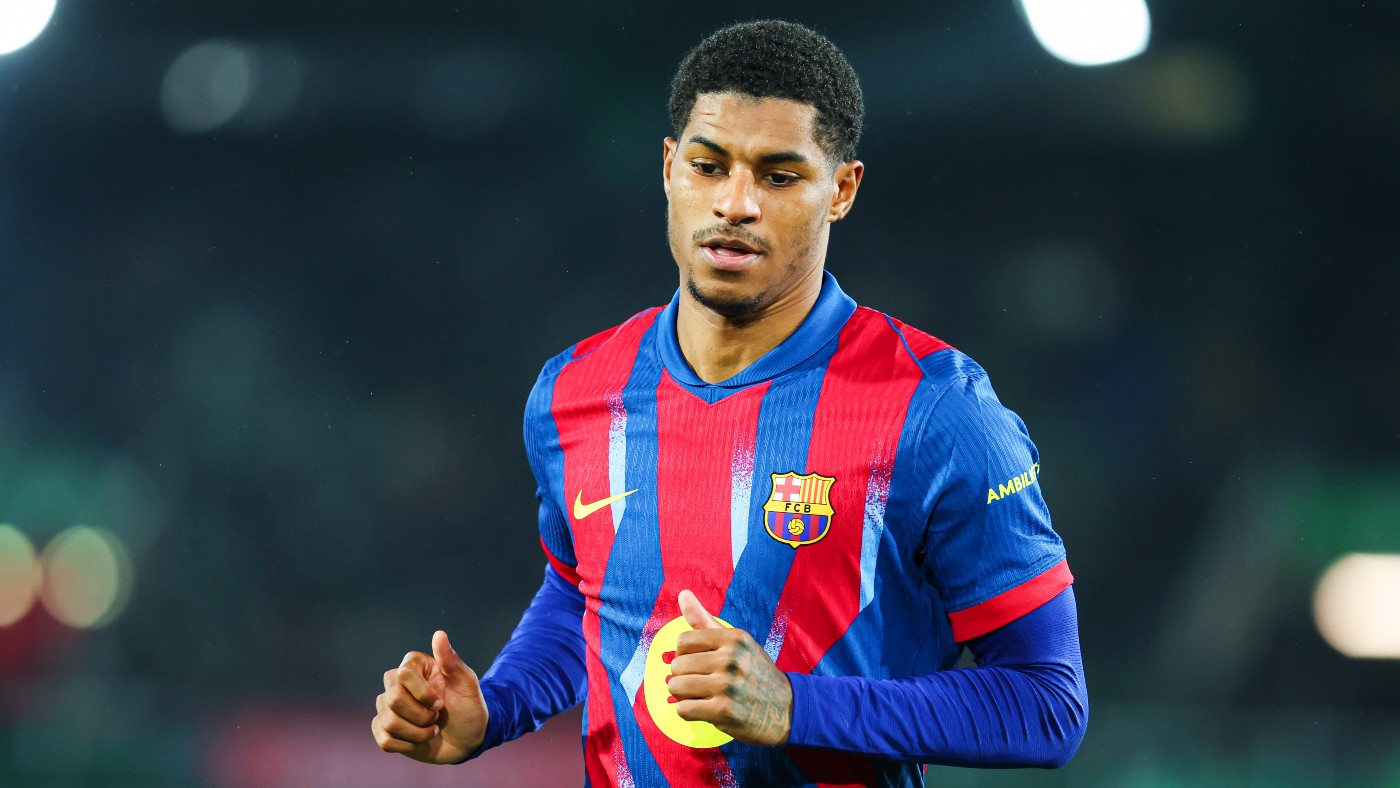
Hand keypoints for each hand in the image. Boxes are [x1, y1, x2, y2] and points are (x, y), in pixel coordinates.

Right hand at [372, 630, 488, 763]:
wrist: (468, 739)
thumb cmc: (469, 707)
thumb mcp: (466, 684)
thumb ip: (451, 660)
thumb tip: (439, 634)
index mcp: (416, 667)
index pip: (403, 674)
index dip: (422, 693)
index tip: (441, 703)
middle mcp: (398, 684)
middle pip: (392, 699)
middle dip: (420, 715)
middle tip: (436, 717)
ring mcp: (389, 707)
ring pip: (388, 721)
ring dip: (417, 733)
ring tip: (431, 730)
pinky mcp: (386, 729)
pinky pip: (383, 739)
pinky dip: (406, 744)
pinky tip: (419, 741)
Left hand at [667, 589, 792, 746]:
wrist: (786, 709)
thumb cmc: (755, 672)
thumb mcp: (737, 642)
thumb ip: (705, 619)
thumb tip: (683, 593)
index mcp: (734, 638)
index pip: (683, 641)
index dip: (685, 654)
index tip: (699, 662)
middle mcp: (731, 659)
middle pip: (677, 665)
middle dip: (682, 676)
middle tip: (700, 682)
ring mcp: (728, 686)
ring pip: (676, 686)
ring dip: (682, 694)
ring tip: (698, 695)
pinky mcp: (724, 712)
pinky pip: (683, 709)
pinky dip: (688, 711)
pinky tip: (703, 710)